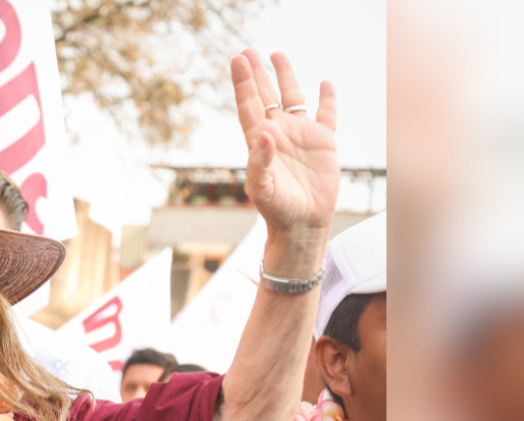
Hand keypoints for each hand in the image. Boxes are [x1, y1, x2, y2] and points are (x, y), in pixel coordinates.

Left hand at [231, 50, 339, 243]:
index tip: (238, 59)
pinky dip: (327, 99)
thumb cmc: (277, 210)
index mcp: (260, 142)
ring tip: (277, 54)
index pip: (249, 105)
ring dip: (286, 77)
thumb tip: (263, 135)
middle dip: (257, 74)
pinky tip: (324, 84)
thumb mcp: (263, 188)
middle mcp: (278, 134)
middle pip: (266, 96)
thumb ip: (259, 163)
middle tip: (248, 51)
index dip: (243, 83)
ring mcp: (301, 136)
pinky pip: (326, 115)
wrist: (302, 225)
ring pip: (292, 99)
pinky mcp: (324, 143)